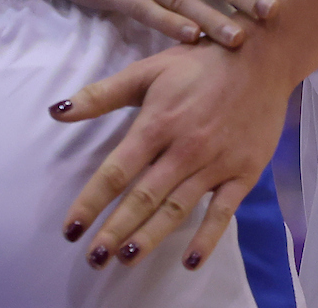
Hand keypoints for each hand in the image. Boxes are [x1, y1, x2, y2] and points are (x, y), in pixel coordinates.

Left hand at [50, 32, 297, 271]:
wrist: (262, 57)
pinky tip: (190, 261)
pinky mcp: (243, 173)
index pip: (116, 172)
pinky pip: (223, 212)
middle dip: (114, 231)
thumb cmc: (200, 62)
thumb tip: (56, 110)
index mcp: (157, 123)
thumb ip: (101, 94)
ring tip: (125, 259)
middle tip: (92, 258)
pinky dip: (207, 238)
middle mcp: (184, 148)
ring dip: (150, 237)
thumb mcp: (148, 70)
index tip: (70, 230)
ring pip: (177, 208)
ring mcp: (215, 163)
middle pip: (143, 198)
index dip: (90, 202)